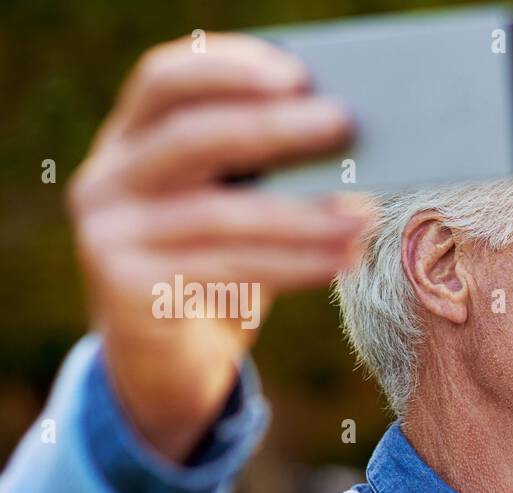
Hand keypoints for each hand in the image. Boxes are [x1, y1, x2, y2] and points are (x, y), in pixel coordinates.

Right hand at [66, 33, 372, 462]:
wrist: (167, 364)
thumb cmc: (216, 268)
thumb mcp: (231, 210)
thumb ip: (261, 172)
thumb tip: (351, 143)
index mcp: (128, 140)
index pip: (164, 79)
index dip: (227, 67)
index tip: (297, 73)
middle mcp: (107, 180)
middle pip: (192, 138)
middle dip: (274, 128)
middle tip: (342, 123)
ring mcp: (111, 237)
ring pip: (220, 214)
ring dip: (302, 214)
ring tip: (364, 217)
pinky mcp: (131, 293)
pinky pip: (228, 271)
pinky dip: (295, 265)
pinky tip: (341, 261)